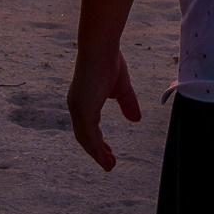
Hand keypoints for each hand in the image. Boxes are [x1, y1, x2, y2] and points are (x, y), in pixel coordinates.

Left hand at [67, 45, 141, 170]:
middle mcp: (77, 106)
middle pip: (84, 136)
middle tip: (108, 163)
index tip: (107, 151)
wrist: (101, 48)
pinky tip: (105, 158)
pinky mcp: (84, 110)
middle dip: (96, 151)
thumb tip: (136, 120)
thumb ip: (127, 104)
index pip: (88, 126)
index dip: (97, 140)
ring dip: (97, 154)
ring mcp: (78, 109)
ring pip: (86, 139)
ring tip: (109, 166)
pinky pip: (90, 136)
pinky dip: (96, 149)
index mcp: (83, 100)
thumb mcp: (122, 89)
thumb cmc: (109, 62)